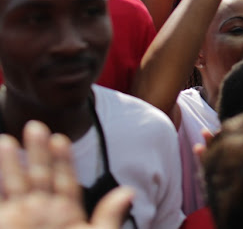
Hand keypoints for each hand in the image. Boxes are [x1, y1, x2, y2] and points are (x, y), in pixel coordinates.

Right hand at [0, 121, 134, 228]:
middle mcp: (41, 215)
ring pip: (15, 186)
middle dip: (37, 152)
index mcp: (66, 216)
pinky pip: (0, 200)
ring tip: (7, 139)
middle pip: (39, 176)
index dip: (62, 161)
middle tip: (35, 125)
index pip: (64, 181)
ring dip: (11, 164)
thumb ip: (108, 218)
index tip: (60, 139)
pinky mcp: (4, 224)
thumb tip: (128, 191)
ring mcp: (20, 220)